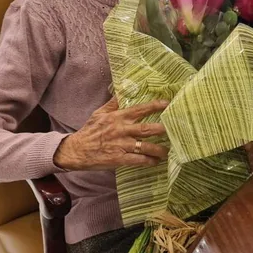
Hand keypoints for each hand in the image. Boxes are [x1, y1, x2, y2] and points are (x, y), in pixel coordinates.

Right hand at [54, 96, 168, 170]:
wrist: (77, 150)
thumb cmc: (90, 131)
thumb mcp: (99, 113)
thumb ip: (113, 103)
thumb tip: (122, 91)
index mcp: (117, 117)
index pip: (139, 109)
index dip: (155, 106)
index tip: (168, 103)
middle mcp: (121, 130)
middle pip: (146, 128)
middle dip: (162, 129)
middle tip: (174, 129)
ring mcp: (121, 145)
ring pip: (145, 146)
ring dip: (159, 149)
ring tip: (168, 151)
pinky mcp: (119, 159)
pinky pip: (138, 160)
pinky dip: (148, 161)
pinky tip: (156, 162)